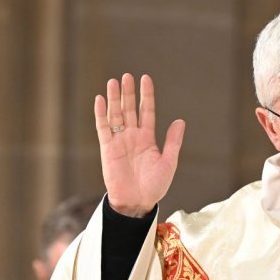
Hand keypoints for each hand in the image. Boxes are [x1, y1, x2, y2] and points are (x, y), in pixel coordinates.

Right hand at [95, 74, 185, 217]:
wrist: (137, 202)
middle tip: (127, 76)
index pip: (146, 111)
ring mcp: (119, 141)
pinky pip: (103, 128)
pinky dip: (101, 114)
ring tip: (113, 82)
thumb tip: (180, 121)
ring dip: (114, 99)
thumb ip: (172, 141)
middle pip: (129, 109)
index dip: (146, 95)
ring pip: (115, 115)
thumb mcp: (168, 162)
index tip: (145, 78)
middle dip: (128, 93)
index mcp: (148, 138)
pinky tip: (100, 100)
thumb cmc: (154, 186)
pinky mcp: (107, 149)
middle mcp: (132, 137)